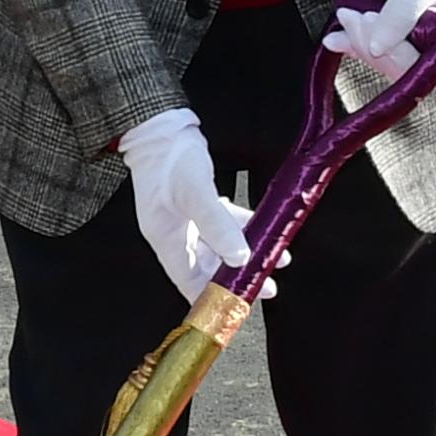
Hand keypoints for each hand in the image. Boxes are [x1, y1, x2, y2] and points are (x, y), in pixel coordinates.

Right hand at [114, 106, 256, 298]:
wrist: (161, 128)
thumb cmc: (169, 159)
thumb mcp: (195, 192)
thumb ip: (217, 223)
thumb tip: (239, 256)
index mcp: (165, 239)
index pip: (189, 282)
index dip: (211, 299)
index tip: (237, 308)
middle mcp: (175, 235)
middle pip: (207, 269)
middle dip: (237, 279)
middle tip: (267, 286)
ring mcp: (186, 221)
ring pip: (219, 247)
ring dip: (246, 255)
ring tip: (275, 258)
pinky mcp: (197, 206)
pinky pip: (223, 225)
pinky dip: (242, 230)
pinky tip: (262, 230)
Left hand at [325, 0, 435, 86]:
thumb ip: (401, 16)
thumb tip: (376, 50)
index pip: (420, 63)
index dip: (393, 51)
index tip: (369, 19)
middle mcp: (432, 50)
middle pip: (398, 67)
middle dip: (369, 42)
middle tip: (353, 15)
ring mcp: (408, 49)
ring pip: (380, 61)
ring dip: (358, 40)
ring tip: (345, 13)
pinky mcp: (387, 44)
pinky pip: (367, 54)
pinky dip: (349, 46)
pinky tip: (333, 40)